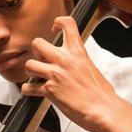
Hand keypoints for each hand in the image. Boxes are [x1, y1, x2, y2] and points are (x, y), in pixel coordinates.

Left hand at [22, 16, 123, 131]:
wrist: (103, 109)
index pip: (67, 24)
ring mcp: (56, 74)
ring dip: (31, 71)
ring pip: (29, 64)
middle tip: (42, 60)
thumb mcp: (91, 68)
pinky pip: (28, 87)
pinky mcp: (50, 90)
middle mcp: (65, 60)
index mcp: (78, 52)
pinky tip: (34, 91)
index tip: (55, 29)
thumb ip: (78, 61)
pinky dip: (28, 90)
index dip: (58, 22)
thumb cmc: (101, 93)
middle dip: (36, 52)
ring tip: (37, 77)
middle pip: (37, 43)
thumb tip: (72, 63)